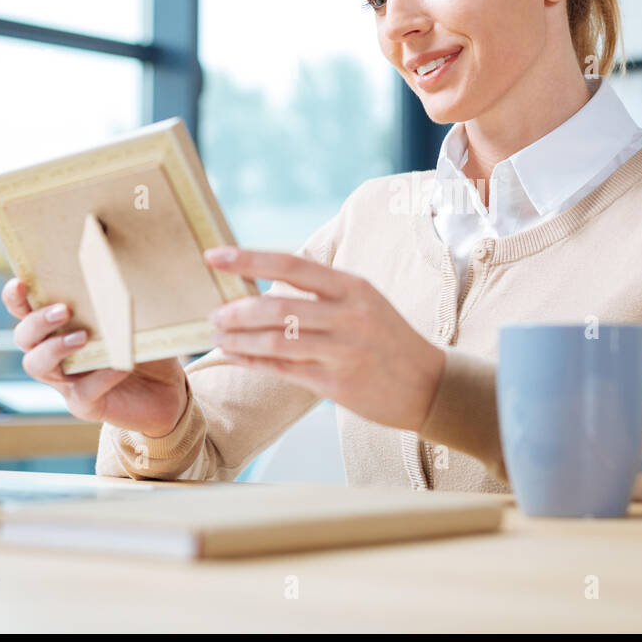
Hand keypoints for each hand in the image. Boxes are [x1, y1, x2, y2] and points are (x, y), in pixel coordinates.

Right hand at [1, 278, 187, 437]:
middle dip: (37, 322)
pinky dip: (100, 377)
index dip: (16, 297)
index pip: (25, 310)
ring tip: (82, 337)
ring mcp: (66, 381)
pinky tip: (120, 366)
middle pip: (24, 337)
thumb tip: (128, 274)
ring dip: (55, 348)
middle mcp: (54, 354)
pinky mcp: (85, 404)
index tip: (20, 284)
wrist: (167, 391)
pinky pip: (83, 391)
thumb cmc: (144, 346)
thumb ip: (122, 299)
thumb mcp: (136, 318)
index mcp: (59, 327)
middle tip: (64, 310)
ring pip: (37, 364)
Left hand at [203, 247, 445, 431]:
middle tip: (214, 313)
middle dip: (238, 310)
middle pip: (279, 308)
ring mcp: (343, 352)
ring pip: (276, 343)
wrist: (428, 383)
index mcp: (353, 287)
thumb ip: (321, 293)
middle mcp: (349, 317)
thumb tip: (262, 283)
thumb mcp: (364, 302)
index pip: (291, 265)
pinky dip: (252, 362)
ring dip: (239, 339)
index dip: (248, 259)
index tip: (213, 256)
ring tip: (217, 335)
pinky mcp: (337, 385)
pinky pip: (283, 370)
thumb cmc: (387, 338)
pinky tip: (234, 355)